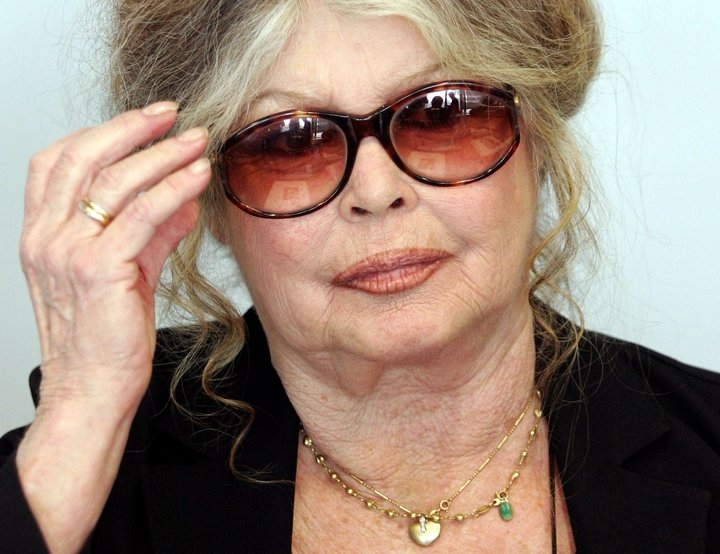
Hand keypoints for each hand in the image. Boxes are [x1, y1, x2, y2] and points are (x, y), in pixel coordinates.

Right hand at [21, 102, 209, 413]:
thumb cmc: (105, 338)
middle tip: (171, 115)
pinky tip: (197, 176)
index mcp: (41, 234)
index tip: (144, 120)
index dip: (101, 132)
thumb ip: (151, 233)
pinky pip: (140, 215)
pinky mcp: (98, 270)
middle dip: (130, 128)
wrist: (91, 392)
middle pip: (82, 157)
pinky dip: (172, 189)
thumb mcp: (126, 274)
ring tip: (196, 141)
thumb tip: (184, 200)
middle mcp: (45, 237)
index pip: (56, 162)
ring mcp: (67, 252)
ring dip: (161, 154)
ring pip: (114, 181)